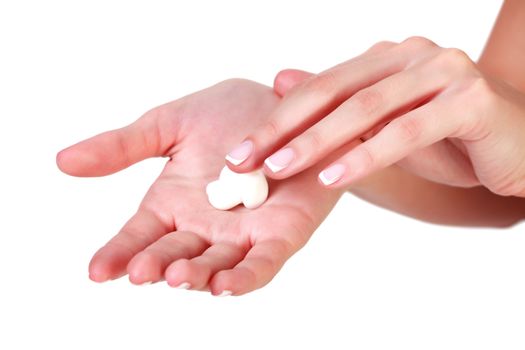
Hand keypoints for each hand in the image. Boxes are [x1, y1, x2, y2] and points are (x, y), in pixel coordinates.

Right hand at [57, 79, 342, 295]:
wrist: (288, 104)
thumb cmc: (231, 114)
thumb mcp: (171, 124)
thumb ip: (124, 146)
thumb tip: (64, 161)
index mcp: (174, 203)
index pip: (140, 235)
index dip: (118, 253)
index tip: (97, 271)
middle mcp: (204, 225)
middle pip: (174, 254)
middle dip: (156, 265)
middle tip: (140, 271)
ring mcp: (242, 233)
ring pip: (216, 265)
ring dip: (196, 275)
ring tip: (175, 275)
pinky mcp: (281, 233)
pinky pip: (262, 262)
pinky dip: (245, 276)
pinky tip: (224, 284)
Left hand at [226, 37, 524, 196]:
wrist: (518, 148)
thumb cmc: (450, 138)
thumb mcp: (384, 123)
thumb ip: (337, 104)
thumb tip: (281, 81)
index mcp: (388, 58)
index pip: (321, 86)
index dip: (278, 117)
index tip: (241, 150)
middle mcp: (412, 55)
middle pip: (335, 91)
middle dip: (284, 128)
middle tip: (244, 159)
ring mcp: (444, 72)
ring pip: (367, 109)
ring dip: (317, 142)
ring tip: (278, 170)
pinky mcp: (470, 101)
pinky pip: (407, 130)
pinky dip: (367, 155)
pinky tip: (334, 178)